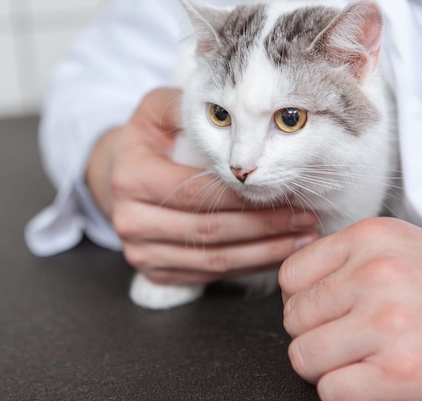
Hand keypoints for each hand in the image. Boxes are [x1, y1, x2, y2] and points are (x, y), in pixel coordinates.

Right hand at [86, 88, 318, 283]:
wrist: (117, 178)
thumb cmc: (147, 142)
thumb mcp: (156, 112)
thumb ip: (187, 107)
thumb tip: (234, 104)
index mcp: (131, 177)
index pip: (196, 192)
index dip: (243, 196)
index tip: (283, 190)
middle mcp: (131, 220)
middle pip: (209, 230)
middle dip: (264, 228)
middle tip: (305, 220)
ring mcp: (141, 252)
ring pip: (212, 260)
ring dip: (263, 253)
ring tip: (302, 240)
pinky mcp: (155, 272)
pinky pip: (208, 276)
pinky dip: (246, 267)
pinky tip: (276, 254)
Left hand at [280, 217, 421, 400]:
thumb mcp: (407, 248)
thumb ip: (352, 259)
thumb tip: (301, 286)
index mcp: (371, 239)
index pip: (291, 276)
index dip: (302, 302)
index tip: (323, 314)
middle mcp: (374, 275)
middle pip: (294, 318)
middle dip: (313, 336)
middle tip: (346, 342)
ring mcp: (385, 323)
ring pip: (304, 356)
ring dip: (324, 368)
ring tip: (357, 364)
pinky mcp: (398, 373)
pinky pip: (331, 392)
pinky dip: (344, 395)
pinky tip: (371, 385)